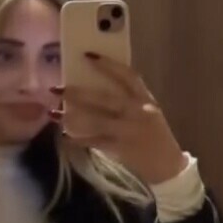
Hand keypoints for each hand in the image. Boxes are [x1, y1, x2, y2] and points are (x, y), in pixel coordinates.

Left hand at [49, 54, 186, 186]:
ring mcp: (128, 130)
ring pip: (96, 120)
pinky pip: (95, 142)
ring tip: (53, 112)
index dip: (108, 64)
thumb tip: (96, 87)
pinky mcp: (121, 148)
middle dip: (78, 92)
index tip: (87, 55)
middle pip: (105, 98)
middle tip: (57, 87)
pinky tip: (64, 137)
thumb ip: (130, 100)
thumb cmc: (156, 136)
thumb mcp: (149, 112)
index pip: (128, 75)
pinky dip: (78, 140)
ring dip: (72, 116)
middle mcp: (137, 112)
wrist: (169, 167)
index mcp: (145, 99)